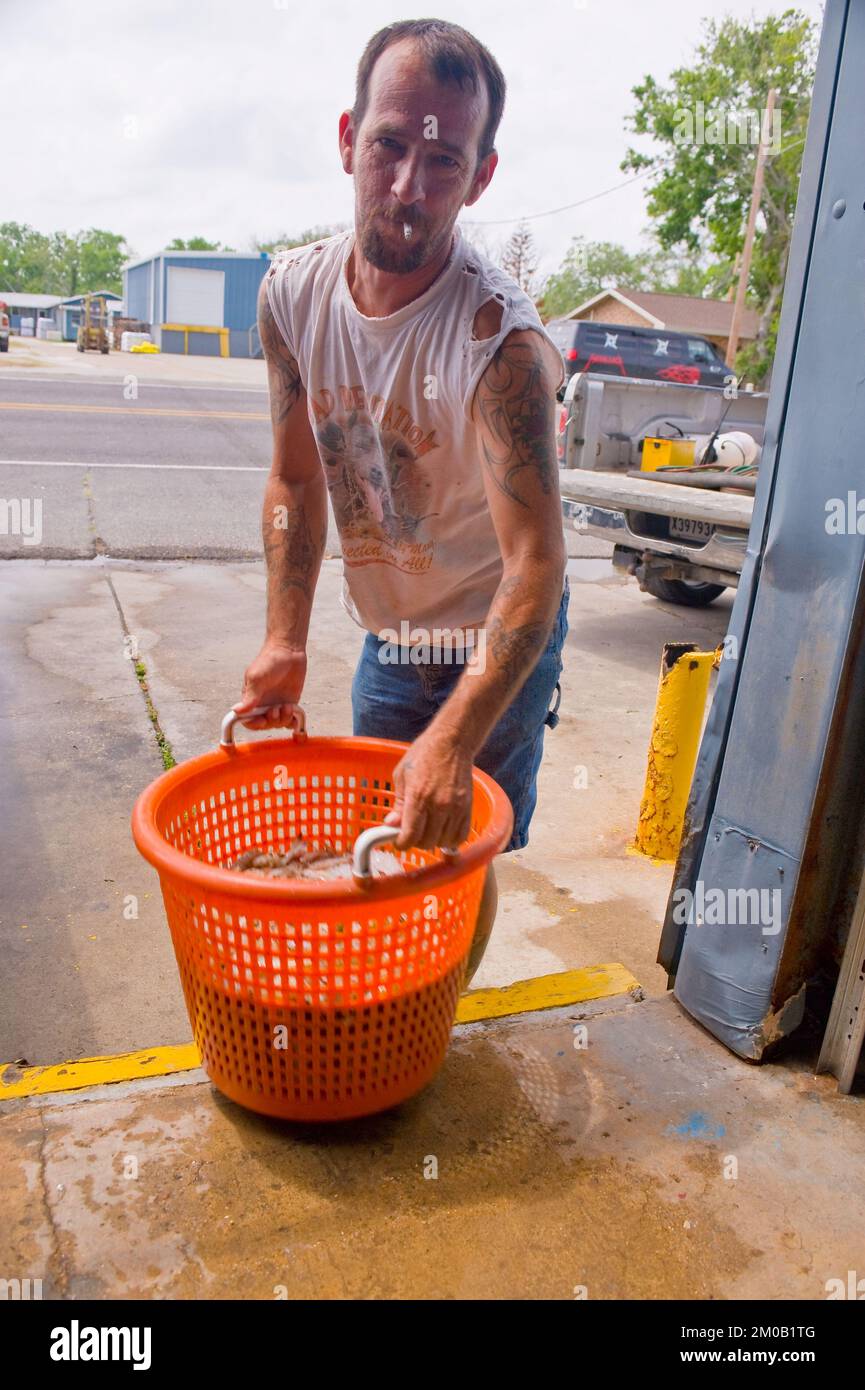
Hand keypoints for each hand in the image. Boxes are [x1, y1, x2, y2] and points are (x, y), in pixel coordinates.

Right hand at [234, 639, 306, 728]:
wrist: (289, 651)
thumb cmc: (269, 661)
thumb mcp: (257, 678)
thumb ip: (249, 696)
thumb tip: (236, 711)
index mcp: (251, 699)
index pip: (247, 720)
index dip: (254, 724)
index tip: (262, 719)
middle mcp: (263, 704)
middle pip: (264, 725)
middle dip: (271, 721)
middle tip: (276, 710)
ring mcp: (277, 704)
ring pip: (278, 723)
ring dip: (283, 719)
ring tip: (287, 706)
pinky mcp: (290, 703)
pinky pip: (290, 720)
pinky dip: (293, 721)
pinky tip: (294, 714)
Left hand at [384, 726, 474, 850]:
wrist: (452, 742)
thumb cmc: (424, 755)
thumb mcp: (402, 775)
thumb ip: (398, 803)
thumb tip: (391, 825)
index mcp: (418, 796)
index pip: (410, 835)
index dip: (401, 844)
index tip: (398, 841)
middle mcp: (439, 805)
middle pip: (427, 842)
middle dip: (416, 841)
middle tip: (412, 832)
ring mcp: (456, 808)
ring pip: (443, 842)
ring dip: (433, 840)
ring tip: (427, 830)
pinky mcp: (467, 807)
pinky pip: (460, 836)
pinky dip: (450, 839)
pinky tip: (442, 831)